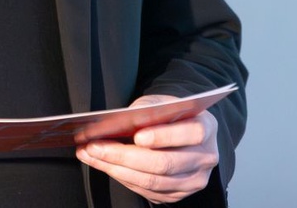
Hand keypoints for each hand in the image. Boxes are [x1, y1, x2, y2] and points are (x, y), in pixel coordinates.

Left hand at [75, 96, 218, 203]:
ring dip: (116, 169)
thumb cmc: (167, 113)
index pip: (191, 133)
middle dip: (125, 156)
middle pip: (166, 163)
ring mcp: (194, 179)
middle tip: (95, 146)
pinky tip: (103, 164)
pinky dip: (122, 177)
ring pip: (154, 181)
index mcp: (206, 127)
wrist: (180, 130)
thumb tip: (118, 123)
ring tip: (90, 154)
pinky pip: (148, 191)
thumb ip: (146, 110)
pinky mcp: (178, 194)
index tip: (137, 136)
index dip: (164, 136)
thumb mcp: (160, 102)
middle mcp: (205, 157)